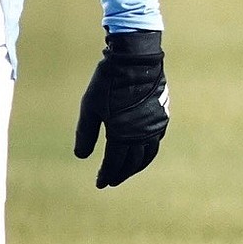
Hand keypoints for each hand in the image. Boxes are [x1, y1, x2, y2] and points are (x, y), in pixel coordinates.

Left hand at [74, 30, 168, 188]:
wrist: (135, 59)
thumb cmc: (109, 82)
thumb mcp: (90, 107)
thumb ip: (86, 133)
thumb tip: (81, 157)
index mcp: (123, 135)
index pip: (114, 164)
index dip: (106, 175)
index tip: (100, 183)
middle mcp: (142, 135)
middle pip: (132, 163)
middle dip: (120, 174)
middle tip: (111, 181)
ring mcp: (154, 126)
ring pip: (147, 155)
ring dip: (136, 166)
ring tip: (126, 171)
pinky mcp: (161, 116)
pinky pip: (156, 142)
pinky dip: (148, 151)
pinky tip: (141, 150)